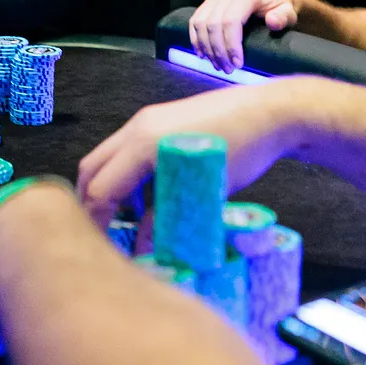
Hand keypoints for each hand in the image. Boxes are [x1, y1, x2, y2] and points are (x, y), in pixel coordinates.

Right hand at [77, 79, 315, 225]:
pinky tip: (153, 193)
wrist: (272, 112)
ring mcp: (148, 119)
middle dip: (94, 202)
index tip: (101, 248)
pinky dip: (128, 173)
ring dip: (112, 186)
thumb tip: (144, 252)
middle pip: (93, 168)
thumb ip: (167, 223)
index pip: (100, 189)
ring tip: (131, 217)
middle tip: (106, 232)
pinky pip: (129, 149)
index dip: (96, 221)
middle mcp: (137, 127)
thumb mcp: (204, 194)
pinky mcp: (161, 118)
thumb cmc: (243, 151)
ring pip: (110, 157)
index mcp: (142, 144)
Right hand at [188, 0, 299, 72]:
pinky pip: (195, 21)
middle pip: (213, 25)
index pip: (231, 21)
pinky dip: (196, 39)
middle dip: (218, 51)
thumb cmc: (282, 8)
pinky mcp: (208, 4)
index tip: (238, 65)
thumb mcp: (288, 12)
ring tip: (218, 66)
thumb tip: (272, 22)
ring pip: (201, 24)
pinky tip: (202, 54)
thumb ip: (283, 17)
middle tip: (228, 70)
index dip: (231, 45)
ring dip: (207, 48)